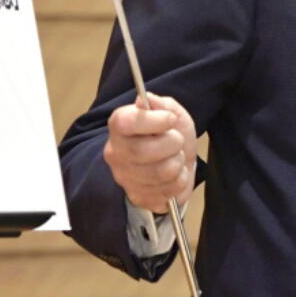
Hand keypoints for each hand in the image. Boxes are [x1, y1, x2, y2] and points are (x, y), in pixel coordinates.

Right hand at [103, 92, 196, 213]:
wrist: (177, 164)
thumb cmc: (170, 136)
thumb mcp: (170, 112)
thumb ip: (161, 104)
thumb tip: (147, 98)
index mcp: (119, 127)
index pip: (125, 123)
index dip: (152, 121)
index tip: (170, 119)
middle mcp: (116, 153)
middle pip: (142, 151)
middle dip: (171, 143)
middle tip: (177, 140)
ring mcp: (125, 178)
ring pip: (159, 172)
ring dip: (178, 162)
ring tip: (176, 157)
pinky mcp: (139, 197)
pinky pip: (167, 192)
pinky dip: (179, 181)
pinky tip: (175, 175)